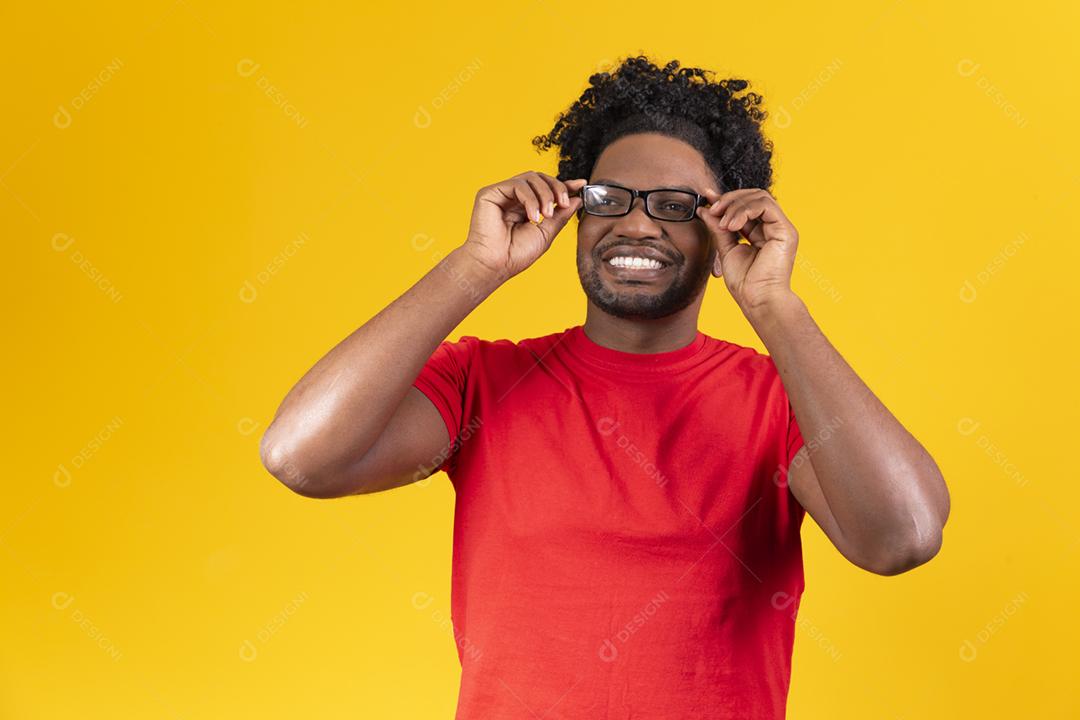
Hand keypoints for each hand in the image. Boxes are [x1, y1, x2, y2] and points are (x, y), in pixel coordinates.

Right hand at [462, 171, 585, 279]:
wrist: (496, 265)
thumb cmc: (516, 254)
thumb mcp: (546, 233)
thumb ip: (561, 215)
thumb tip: (577, 199)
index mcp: (525, 207)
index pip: (546, 189)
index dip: (564, 185)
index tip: (581, 184)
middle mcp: (513, 199)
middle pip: (540, 178)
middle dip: (557, 188)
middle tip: (562, 204)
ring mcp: (501, 194)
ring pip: (531, 178)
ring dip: (544, 194)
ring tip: (545, 215)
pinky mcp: (490, 193)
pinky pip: (517, 184)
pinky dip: (530, 198)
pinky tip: (532, 216)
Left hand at [696, 188, 798, 311]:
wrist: (758, 301)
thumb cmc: (745, 283)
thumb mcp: (726, 249)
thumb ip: (718, 228)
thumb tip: (704, 209)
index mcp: (762, 232)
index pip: (746, 206)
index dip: (726, 199)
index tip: (706, 197)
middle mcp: (774, 228)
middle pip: (753, 196)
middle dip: (730, 199)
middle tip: (712, 208)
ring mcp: (781, 228)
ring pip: (759, 197)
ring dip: (735, 206)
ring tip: (723, 223)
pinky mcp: (785, 231)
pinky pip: (765, 205)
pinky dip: (744, 210)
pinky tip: (732, 226)